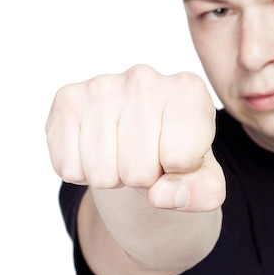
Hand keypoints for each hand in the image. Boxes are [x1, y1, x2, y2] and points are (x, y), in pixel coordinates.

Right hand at [46, 64, 224, 210]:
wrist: (141, 137)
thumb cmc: (179, 154)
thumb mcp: (206, 179)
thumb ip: (202, 193)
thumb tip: (161, 195)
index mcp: (189, 91)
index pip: (180, 160)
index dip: (178, 173)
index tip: (179, 156)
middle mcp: (145, 79)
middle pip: (138, 172)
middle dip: (143, 179)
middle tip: (147, 158)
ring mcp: (102, 86)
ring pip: (101, 174)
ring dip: (113, 178)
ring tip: (124, 153)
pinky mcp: (67, 99)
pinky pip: (68, 167)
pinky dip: (82, 173)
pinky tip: (99, 149)